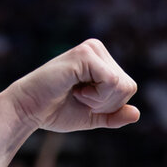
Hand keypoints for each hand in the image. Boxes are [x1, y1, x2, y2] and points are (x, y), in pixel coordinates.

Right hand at [3, 39, 139, 132]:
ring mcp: (91, 49)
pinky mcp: (85, 55)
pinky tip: (75, 90)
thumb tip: (137, 113)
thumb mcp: (93, 117)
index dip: (111, 105)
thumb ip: (114, 116)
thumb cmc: (56, 111)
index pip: (129, 88)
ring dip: (99, 100)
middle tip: (79, 98)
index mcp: (101, 60)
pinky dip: (96, 96)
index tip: (85, 101)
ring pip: (122, 85)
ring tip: (76, 93)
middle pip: (128, 87)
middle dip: (106, 103)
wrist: (29, 111)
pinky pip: (112, 82)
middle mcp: (97, 49)